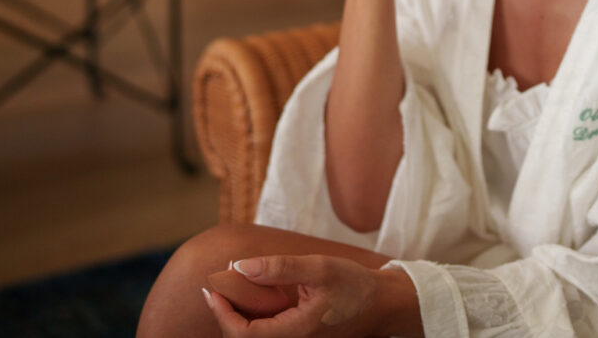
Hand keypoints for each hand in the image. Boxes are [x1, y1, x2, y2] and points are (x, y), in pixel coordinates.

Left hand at [202, 255, 402, 337]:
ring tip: (235, 283)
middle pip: (246, 336)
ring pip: (257, 334)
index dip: (222, 314)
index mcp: (296, 334)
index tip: (211, 289)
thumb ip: (279, 268)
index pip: (244, 334)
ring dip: (241, 312)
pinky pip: (271, 330)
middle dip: (227, 312)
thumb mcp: (319, 268)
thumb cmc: (356, 287)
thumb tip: (241, 266)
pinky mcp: (301, 336)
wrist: (385, 305)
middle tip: (218, 284)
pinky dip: (258, 313)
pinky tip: (259, 291)